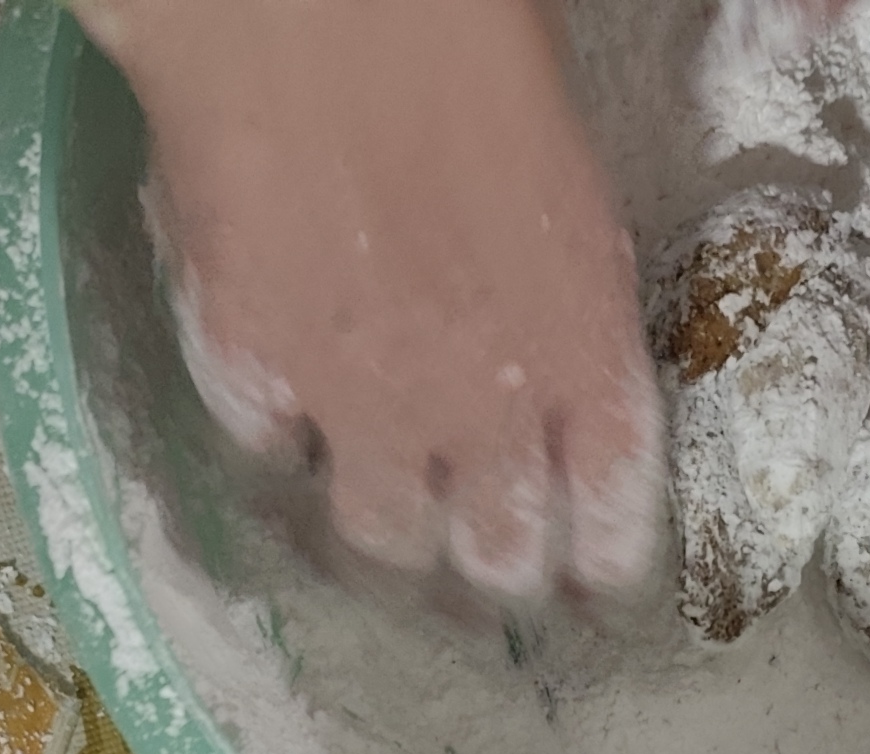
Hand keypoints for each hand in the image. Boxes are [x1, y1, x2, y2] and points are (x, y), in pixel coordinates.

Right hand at [78, 0, 662, 599]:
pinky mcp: (255, 374)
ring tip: (385, 532)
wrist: (316, 11)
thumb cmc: (464, 37)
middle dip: (495, 572)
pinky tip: (285, 432)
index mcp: (586, 345)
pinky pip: (270, 460)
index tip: (589, 580)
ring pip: (384, 539)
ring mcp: (362, 402)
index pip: (613, 517)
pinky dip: (280, 454)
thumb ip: (565, 279)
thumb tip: (554, 321)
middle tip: (479, 570)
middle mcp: (484, 404)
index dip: (599, 564)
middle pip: (500, 558)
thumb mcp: (567, 168)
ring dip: (388, 541)